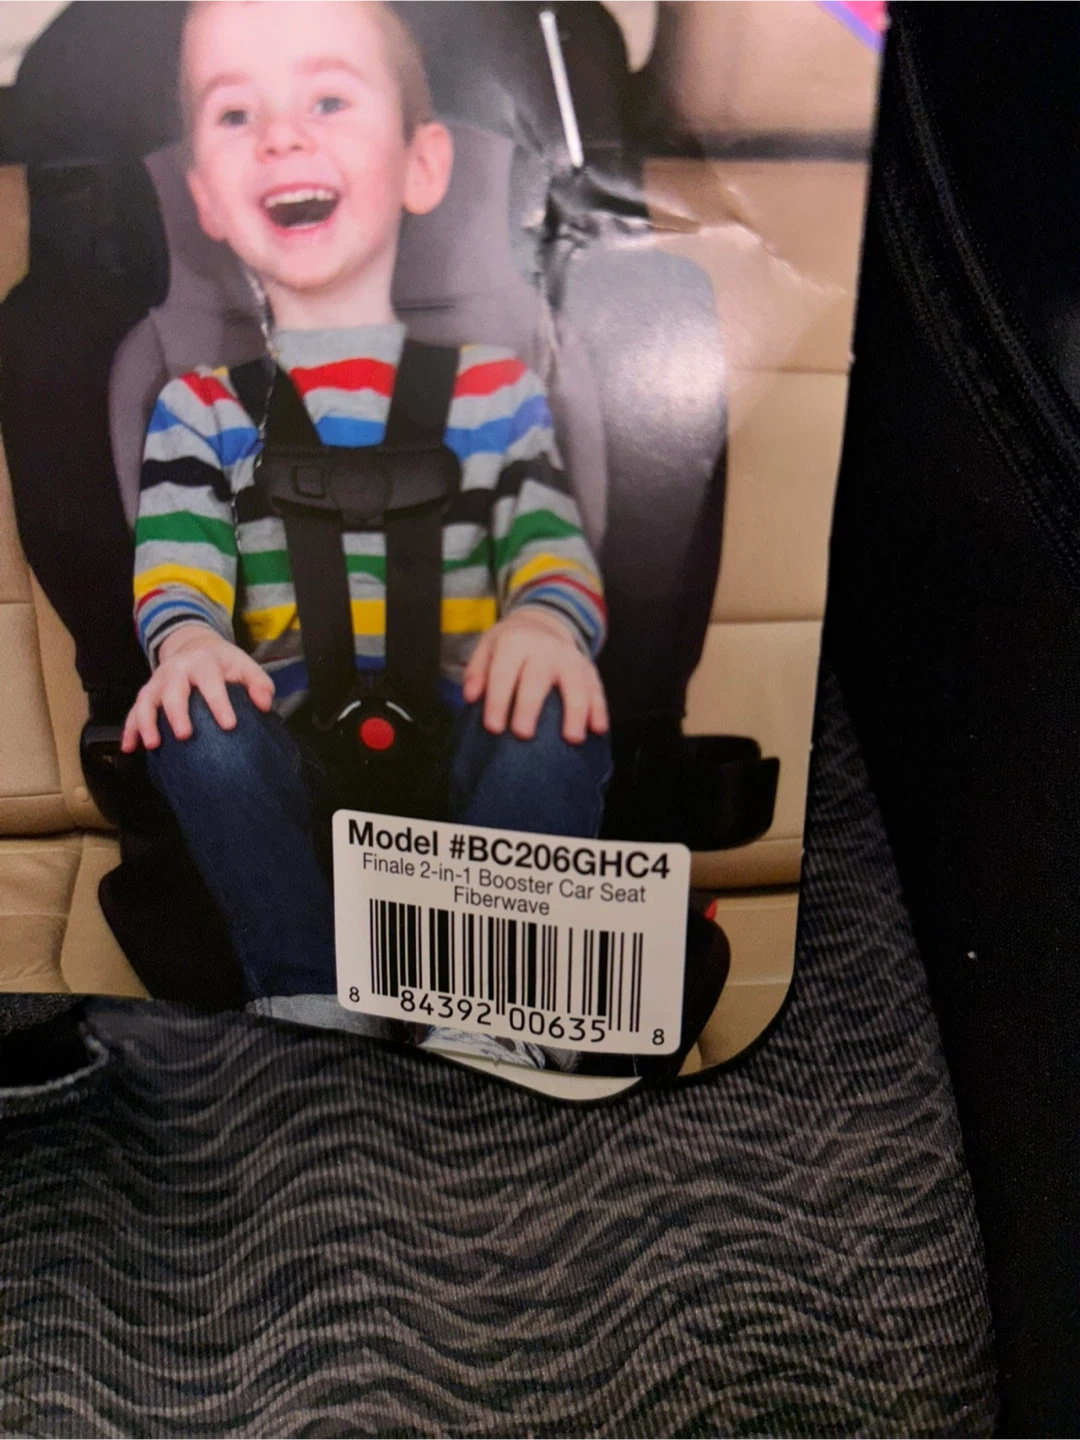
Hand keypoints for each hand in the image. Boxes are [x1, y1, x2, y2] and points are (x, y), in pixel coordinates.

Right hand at [121, 624, 274, 751]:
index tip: (229, 725)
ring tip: (152, 745)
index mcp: (203, 662)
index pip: (211, 682)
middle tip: (185, 735)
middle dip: (177, 713)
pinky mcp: (146, 694)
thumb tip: (265, 705)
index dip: (219, 703)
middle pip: (173, 691)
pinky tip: (129, 748)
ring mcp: (157, 682)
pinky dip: (129, 729)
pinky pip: (133, 712)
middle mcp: (176, 670)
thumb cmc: (223, 663)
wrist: (193, 645)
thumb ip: (259, 683)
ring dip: (146, 722)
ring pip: (146, 701)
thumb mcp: (244, 665)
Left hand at [462, 607, 608, 742]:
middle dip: (530, 707)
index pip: (503, 673)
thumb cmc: (510, 646)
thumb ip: (476, 671)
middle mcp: (545, 649)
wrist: (543, 624)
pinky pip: (596, 690)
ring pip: (575, 685)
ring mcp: (570, 659)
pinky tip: (598, 729)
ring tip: (572, 739)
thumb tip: (470, 696)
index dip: (497, 700)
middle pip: (537, 679)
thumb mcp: (487, 648)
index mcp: (515, 643)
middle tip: (523, 735)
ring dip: (574, 712)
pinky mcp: (589, 670)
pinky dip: (599, 709)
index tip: (493, 727)